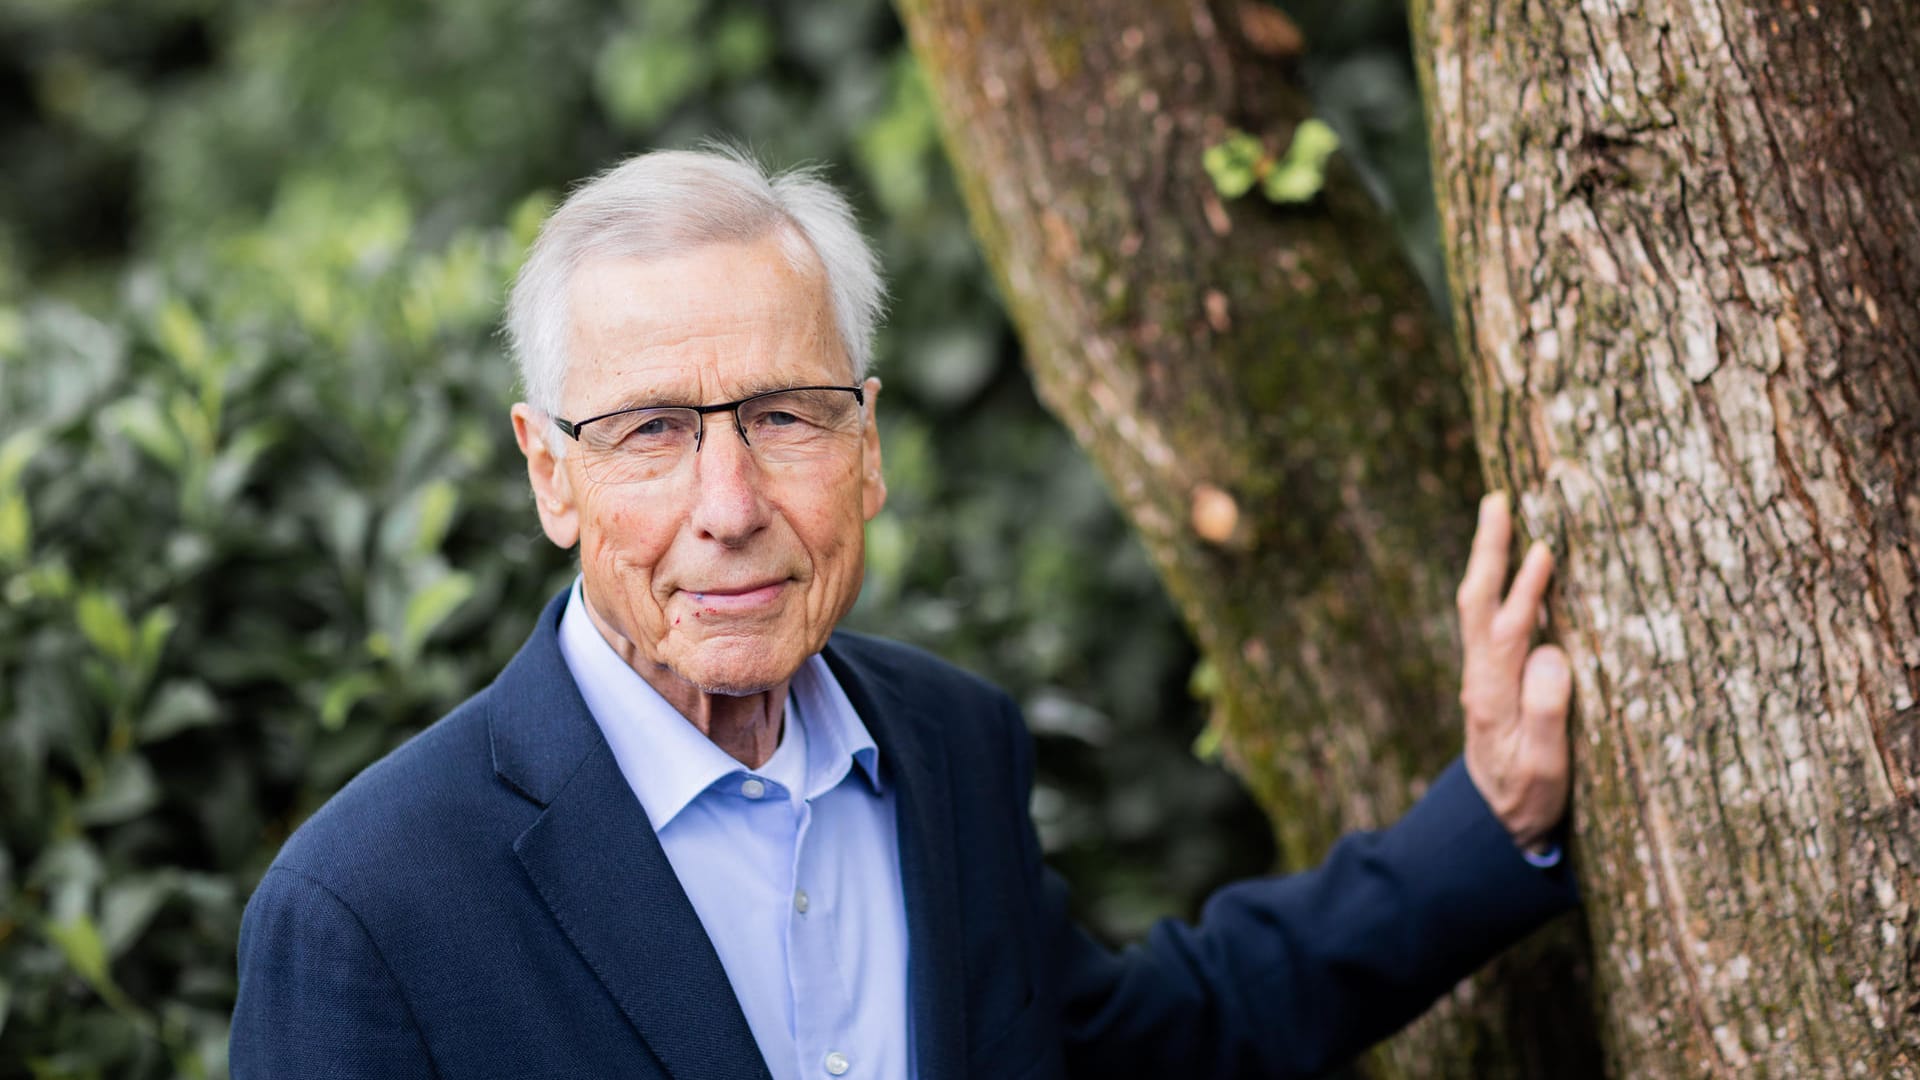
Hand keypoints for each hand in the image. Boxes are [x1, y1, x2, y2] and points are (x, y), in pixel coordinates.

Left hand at [1456, 492, 1571, 852]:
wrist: (1496, 825)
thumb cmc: (1529, 798)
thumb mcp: (1545, 767)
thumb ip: (1547, 715)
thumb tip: (1552, 654)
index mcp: (1492, 697)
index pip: (1506, 631)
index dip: (1523, 590)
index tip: (1542, 549)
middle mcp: (1481, 679)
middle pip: (1478, 603)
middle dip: (1488, 552)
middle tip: (1496, 501)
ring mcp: (1484, 677)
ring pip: (1481, 609)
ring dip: (1491, 562)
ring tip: (1502, 517)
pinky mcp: (1492, 680)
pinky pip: (1492, 622)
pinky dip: (1501, 588)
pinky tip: (1516, 570)